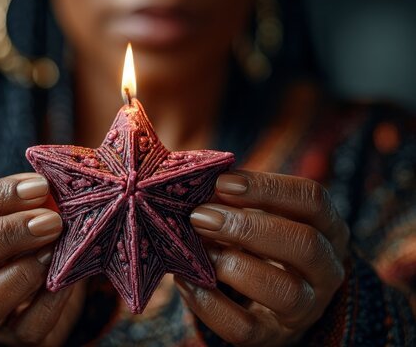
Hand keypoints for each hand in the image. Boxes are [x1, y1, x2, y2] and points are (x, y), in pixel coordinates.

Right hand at [0, 173, 84, 345]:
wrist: (49, 290)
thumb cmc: (37, 238)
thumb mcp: (34, 213)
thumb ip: (42, 200)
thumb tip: (64, 180)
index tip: (40, 186)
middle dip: (6, 234)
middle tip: (52, 221)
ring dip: (23, 272)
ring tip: (57, 250)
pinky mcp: (14, 335)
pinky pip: (26, 327)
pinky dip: (50, 303)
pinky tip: (70, 279)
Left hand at [177, 170, 348, 345]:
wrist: (271, 298)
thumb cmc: (263, 243)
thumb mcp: (261, 216)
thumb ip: (237, 200)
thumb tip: (196, 185)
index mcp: (328, 227)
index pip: (312, 199)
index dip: (267, 188)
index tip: (222, 182)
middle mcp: (327, 269)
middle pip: (304, 243)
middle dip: (247, 227)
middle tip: (200, 216)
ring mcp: (305, 308)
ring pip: (284, 291)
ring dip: (233, 266)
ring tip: (197, 249)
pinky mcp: (273, 337)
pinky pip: (244, 328)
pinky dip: (209, 303)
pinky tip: (185, 280)